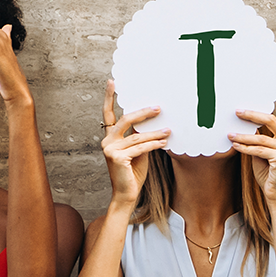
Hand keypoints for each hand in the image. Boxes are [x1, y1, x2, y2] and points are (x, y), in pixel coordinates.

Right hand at [101, 80, 169, 210]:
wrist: (126, 194)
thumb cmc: (132, 172)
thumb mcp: (137, 151)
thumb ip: (140, 137)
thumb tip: (154, 122)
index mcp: (109, 137)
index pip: (108, 114)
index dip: (109, 97)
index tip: (112, 82)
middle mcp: (107, 141)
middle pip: (125, 120)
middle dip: (143, 113)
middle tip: (158, 108)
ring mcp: (110, 149)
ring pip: (137, 136)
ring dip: (156, 133)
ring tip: (169, 131)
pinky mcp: (117, 158)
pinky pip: (140, 148)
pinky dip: (154, 144)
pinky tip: (164, 143)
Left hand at [232, 78, 275, 209]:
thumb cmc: (267, 172)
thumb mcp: (261, 151)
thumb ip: (258, 137)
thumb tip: (243, 124)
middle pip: (271, 120)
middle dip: (252, 114)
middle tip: (237, 110)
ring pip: (261, 137)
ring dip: (243, 135)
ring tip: (229, 132)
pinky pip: (258, 150)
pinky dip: (244, 147)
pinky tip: (234, 144)